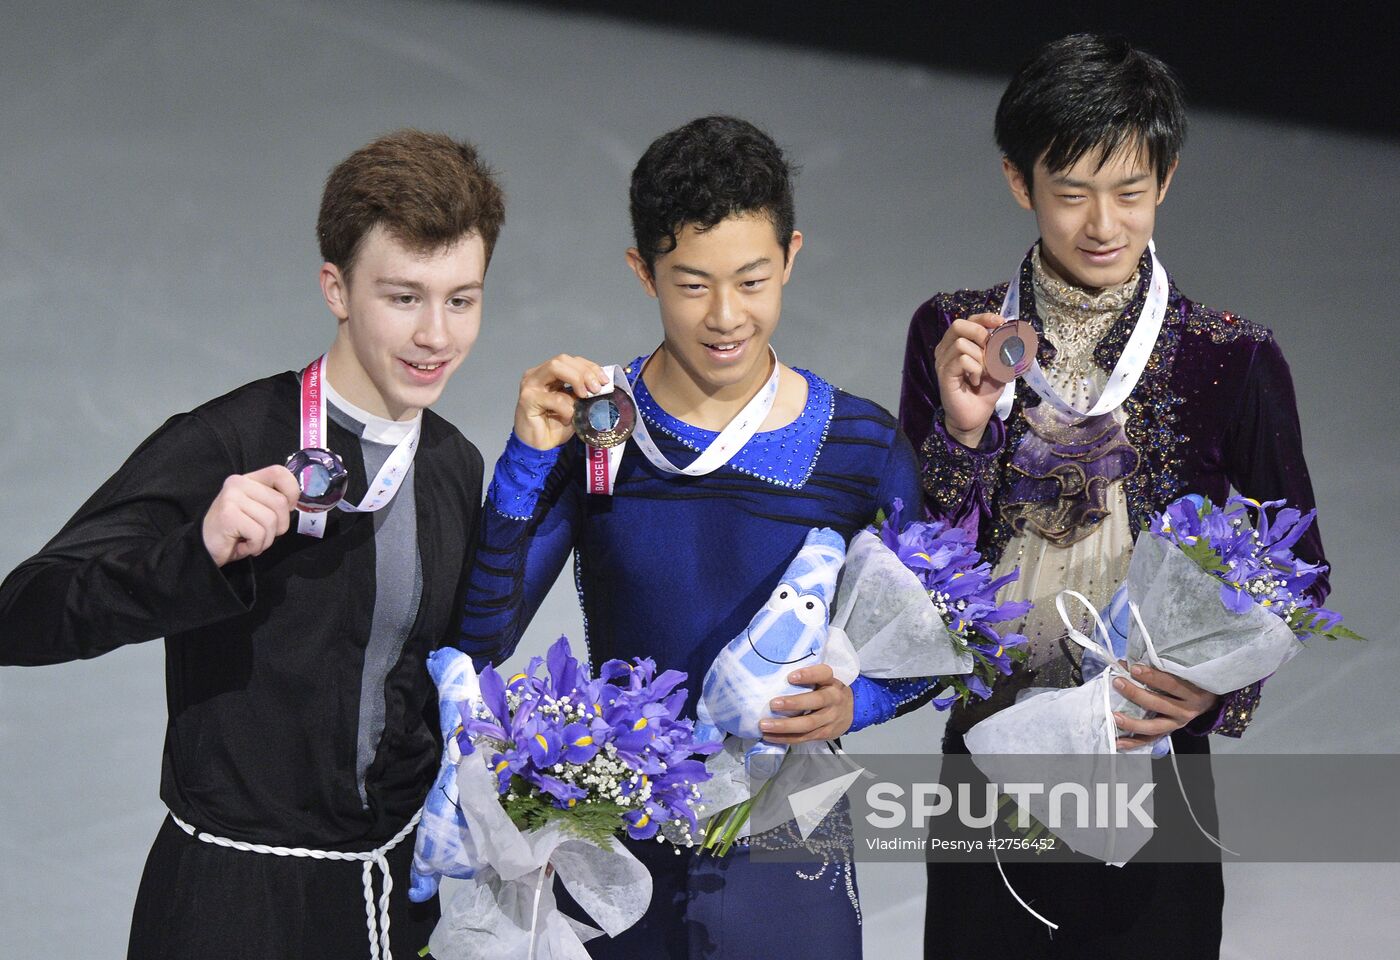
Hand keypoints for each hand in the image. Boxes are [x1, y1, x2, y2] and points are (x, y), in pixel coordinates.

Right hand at [201, 465, 300, 566]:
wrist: (205, 549)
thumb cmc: (236, 531)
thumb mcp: (257, 510)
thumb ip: (273, 501)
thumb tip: (295, 502)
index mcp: (248, 479)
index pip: (280, 472)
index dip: (292, 491)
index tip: (289, 508)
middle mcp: (238, 483)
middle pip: (280, 502)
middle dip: (279, 526)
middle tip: (262, 533)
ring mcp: (231, 498)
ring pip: (271, 520)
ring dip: (265, 539)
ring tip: (249, 540)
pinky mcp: (228, 515)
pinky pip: (259, 534)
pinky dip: (255, 546)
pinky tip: (241, 545)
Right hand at [514, 354, 608, 450]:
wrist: (538, 448)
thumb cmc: (554, 426)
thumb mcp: (574, 405)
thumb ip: (582, 392)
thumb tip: (601, 385)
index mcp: (547, 374)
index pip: (570, 360)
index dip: (589, 367)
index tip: (604, 381)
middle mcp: (536, 375)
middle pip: (562, 359)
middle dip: (584, 371)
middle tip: (596, 388)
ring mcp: (530, 385)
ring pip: (555, 368)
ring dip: (576, 380)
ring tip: (585, 397)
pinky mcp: (528, 400)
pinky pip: (554, 398)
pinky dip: (566, 408)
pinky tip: (567, 418)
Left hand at [759, 664, 853, 743]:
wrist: (851, 711)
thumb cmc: (828, 691)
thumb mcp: (824, 680)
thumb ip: (807, 678)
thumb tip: (774, 676)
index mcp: (831, 681)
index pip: (823, 674)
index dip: (808, 675)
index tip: (790, 677)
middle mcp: (833, 699)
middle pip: (816, 701)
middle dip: (793, 703)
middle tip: (773, 704)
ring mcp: (830, 718)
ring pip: (808, 724)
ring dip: (784, 726)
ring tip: (765, 725)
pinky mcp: (825, 733)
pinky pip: (804, 738)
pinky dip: (785, 738)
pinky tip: (770, 736)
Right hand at [934, 313, 1008, 447]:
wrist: (976, 416)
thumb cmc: (984, 390)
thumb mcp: (999, 366)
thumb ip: (1003, 349)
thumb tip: (1013, 334)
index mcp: (957, 343)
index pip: (968, 320)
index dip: (985, 318)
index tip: (1002, 323)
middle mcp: (946, 349)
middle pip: (958, 325)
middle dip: (980, 333)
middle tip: (990, 349)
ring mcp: (943, 362)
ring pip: (962, 344)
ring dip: (981, 358)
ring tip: (984, 372)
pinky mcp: (944, 374)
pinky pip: (962, 360)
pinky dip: (976, 368)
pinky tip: (976, 380)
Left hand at [1112, 662, 1220, 750]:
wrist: (1207, 702)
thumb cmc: (1190, 681)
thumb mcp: (1183, 673)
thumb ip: (1158, 668)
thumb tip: (1125, 663)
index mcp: (1191, 693)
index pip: (1171, 684)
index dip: (1152, 676)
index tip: (1133, 668)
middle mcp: (1186, 711)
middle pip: (1159, 704)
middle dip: (1136, 694)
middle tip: (1118, 683)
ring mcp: (1176, 725)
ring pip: (1153, 726)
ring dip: (1132, 723)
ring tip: (1114, 716)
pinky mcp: (1168, 733)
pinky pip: (1149, 740)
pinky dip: (1133, 742)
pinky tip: (1117, 742)